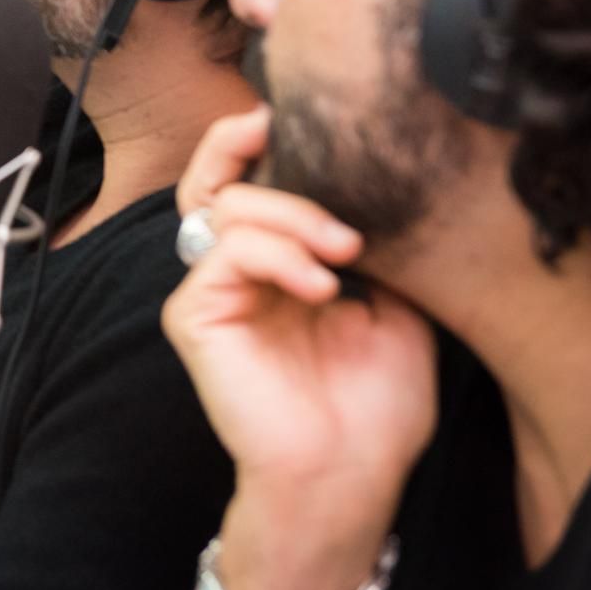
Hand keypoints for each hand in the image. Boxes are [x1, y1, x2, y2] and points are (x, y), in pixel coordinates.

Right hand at [161, 106, 436, 589]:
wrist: (352, 472)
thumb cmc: (376, 403)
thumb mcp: (395, 299)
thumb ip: (368, 238)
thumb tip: (371, 172)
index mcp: (276, 261)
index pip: (250, 181)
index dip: (262, 140)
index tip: (305, 116)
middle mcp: (234, 269)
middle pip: (215, 176)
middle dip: (246, 143)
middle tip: (286, 132)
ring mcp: (211, 290)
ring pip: (226, 206)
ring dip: (291, 214)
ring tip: (344, 251)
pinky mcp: (194, 316)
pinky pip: (222, 253)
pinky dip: (275, 255)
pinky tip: (321, 286)